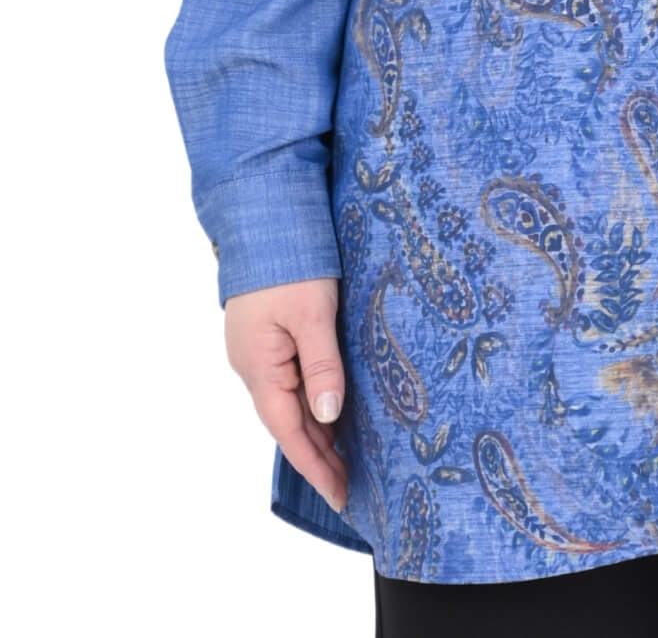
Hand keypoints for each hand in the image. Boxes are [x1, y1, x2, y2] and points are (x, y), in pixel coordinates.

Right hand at [225, 277, 348, 513]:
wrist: (261, 216)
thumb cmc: (289, 262)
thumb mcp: (313, 313)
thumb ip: (322, 365)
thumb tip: (329, 415)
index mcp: (260, 367)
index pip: (290, 432)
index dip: (315, 466)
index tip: (339, 496)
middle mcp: (253, 366)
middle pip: (288, 423)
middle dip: (318, 457)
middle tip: (350, 488)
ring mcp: (257, 351)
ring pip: (289, 403)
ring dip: (315, 432)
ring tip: (345, 459)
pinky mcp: (266, 335)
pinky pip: (289, 381)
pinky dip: (310, 403)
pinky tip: (329, 410)